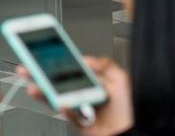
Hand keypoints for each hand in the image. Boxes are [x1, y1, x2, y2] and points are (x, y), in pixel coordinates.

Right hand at [18, 57, 133, 135]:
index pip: (74, 70)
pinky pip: (69, 117)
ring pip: (60, 100)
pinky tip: (61, 104)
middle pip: (62, 84)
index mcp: (96, 81)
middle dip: (44, 76)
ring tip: (36, 87)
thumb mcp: (123, 79)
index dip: (59, 63)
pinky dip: (64, 111)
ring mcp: (83, 108)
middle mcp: (87, 94)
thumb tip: (87, 58)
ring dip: (46, 94)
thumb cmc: (131, 106)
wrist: (133, 128)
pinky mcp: (81, 123)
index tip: (44, 57)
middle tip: (30, 69)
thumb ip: (107, 65)